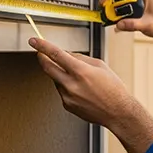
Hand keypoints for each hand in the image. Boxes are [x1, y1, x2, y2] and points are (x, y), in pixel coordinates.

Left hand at [29, 37, 152, 152]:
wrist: (117, 111)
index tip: (34, 41)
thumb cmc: (113, 89)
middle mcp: (71, 84)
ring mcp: (67, 96)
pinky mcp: (66, 105)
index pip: (56, 54)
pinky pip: (61, 90)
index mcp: (80, 71)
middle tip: (40, 53)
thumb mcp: (100, 66)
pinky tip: (81, 89)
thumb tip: (66, 54)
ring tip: (79, 78)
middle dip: (42, 58)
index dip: (42, 46)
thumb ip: (80, 58)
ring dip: (60, 74)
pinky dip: (66, 86)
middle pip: (47, 67)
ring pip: (55, 79)